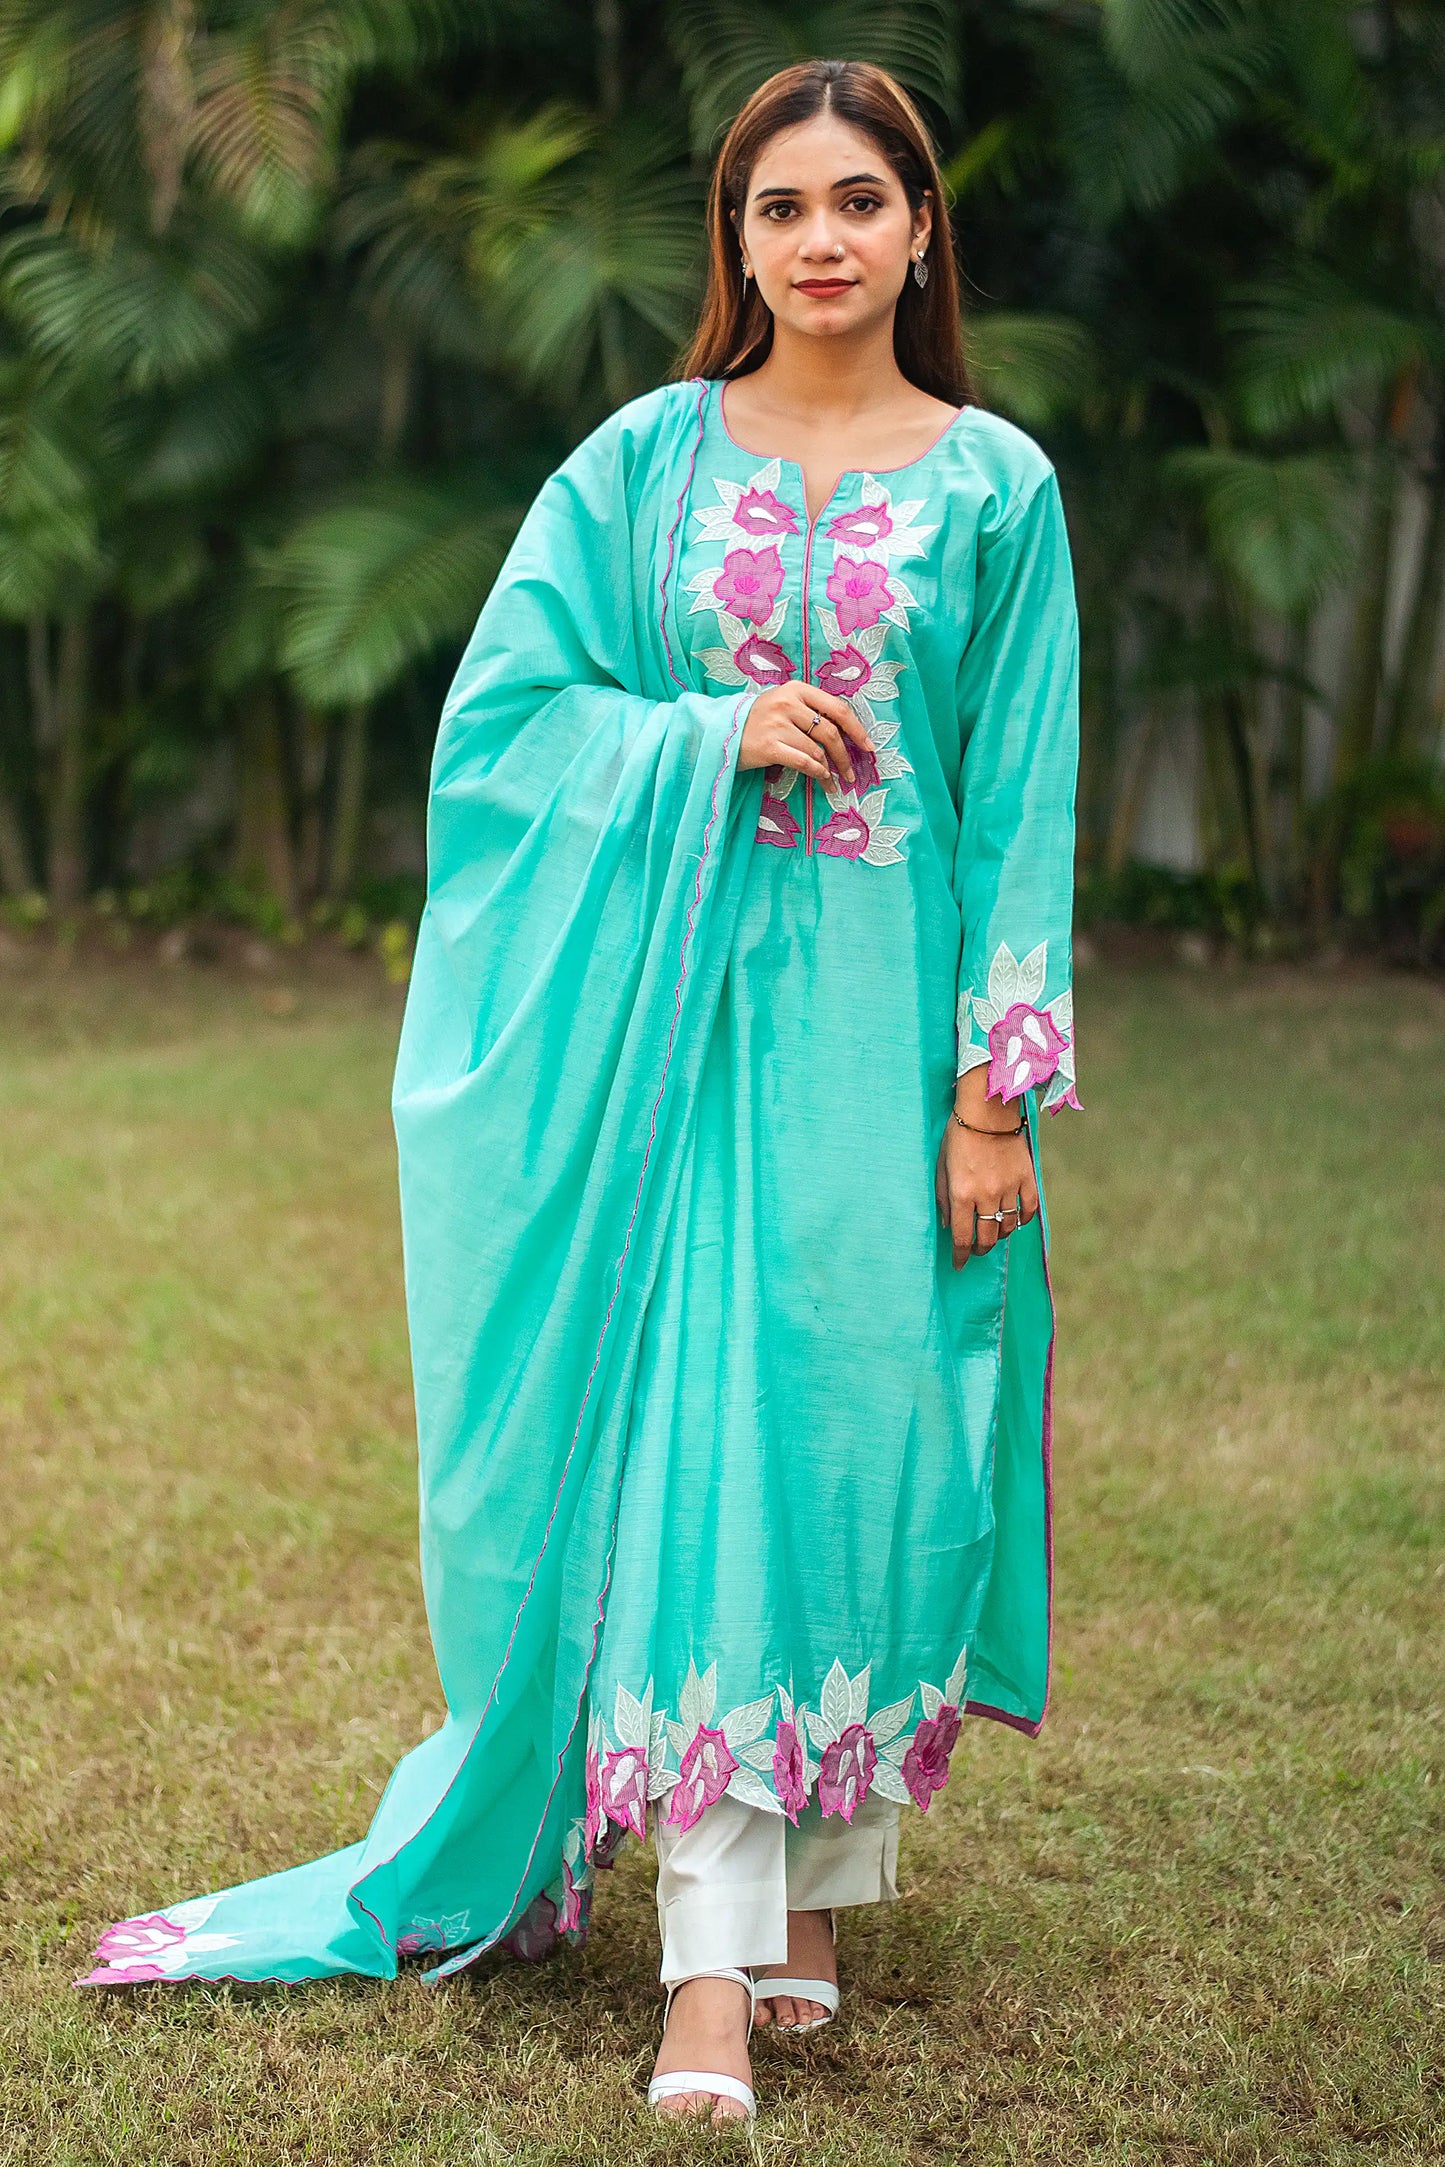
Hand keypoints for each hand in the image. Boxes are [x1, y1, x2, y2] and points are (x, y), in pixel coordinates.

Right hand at [739, 681, 873, 788]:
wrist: (720, 732)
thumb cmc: (759, 721)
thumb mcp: (784, 705)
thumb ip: (811, 712)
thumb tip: (845, 734)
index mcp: (796, 689)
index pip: (837, 709)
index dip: (857, 730)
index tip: (868, 747)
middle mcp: (787, 703)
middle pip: (830, 732)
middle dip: (845, 756)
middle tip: (851, 774)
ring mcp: (777, 724)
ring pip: (817, 750)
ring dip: (830, 770)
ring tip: (834, 782)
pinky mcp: (768, 746)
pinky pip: (804, 762)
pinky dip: (818, 774)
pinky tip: (822, 781)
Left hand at [935, 1075, 1039, 1269]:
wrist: (988, 1109)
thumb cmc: (958, 1135)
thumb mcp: (941, 1166)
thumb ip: (942, 1198)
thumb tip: (947, 1225)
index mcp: (962, 1193)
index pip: (962, 1237)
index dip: (960, 1256)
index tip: (958, 1264)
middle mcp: (987, 1195)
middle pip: (987, 1238)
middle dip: (979, 1249)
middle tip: (975, 1250)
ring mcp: (1009, 1188)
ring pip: (1008, 1227)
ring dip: (999, 1235)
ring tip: (992, 1233)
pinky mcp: (1027, 1179)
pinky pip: (1029, 1210)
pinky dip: (1022, 1220)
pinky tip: (1014, 1220)